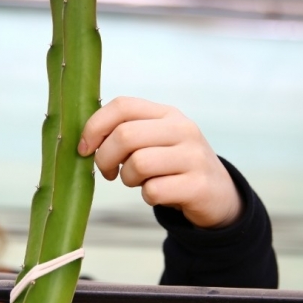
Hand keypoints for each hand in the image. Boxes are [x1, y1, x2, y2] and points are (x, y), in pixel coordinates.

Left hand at [78, 97, 242, 228]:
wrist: (218, 194)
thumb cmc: (172, 166)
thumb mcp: (155, 141)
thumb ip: (125, 132)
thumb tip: (84, 141)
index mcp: (167, 114)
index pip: (122, 106)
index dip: (95, 126)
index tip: (85, 148)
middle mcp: (183, 129)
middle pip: (125, 135)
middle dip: (105, 158)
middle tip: (107, 172)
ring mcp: (193, 156)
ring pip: (137, 164)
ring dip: (127, 179)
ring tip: (137, 181)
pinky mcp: (198, 185)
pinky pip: (153, 190)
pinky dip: (147, 196)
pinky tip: (158, 193)